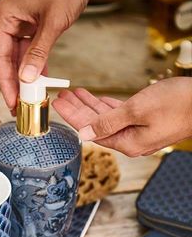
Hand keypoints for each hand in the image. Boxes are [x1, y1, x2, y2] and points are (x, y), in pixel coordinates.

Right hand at [0, 0, 94, 112]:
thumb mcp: (53, 22)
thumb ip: (39, 52)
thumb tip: (27, 79)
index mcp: (6, 16)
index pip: (0, 56)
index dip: (5, 82)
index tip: (12, 101)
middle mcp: (10, 19)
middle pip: (7, 59)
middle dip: (14, 83)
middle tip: (20, 107)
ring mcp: (22, 22)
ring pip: (19, 57)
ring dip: (26, 77)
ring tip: (30, 99)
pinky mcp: (34, 24)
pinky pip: (31, 50)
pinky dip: (36, 65)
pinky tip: (41, 82)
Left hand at [52, 78, 191, 156]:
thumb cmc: (178, 104)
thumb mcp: (137, 110)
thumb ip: (108, 121)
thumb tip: (83, 133)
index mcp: (127, 142)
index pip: (90, 130)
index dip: (72, 116)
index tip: (58, 104)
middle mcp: (132, 141)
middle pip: (96, 125)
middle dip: (78, 110)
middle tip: (62, 97)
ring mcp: (140, 132)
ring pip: (107, 119)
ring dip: (90, 105)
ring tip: (74, 93)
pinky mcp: (148, 122)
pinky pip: (121, 116)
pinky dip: (108, 106)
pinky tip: (97, 99)